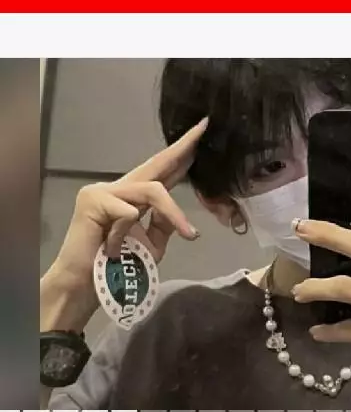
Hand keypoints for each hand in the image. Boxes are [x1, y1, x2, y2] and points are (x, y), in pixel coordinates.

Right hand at [41, 118, 207, 331]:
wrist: (86, 286)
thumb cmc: (118, 267)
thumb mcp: (152, 245)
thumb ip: (164, 224)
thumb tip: (178, 212)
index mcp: (134, 198)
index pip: (162, 173)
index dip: (181, 155)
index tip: (201, 135)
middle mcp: (120, 188)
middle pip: (156, 164)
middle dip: (181, 147)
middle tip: (203, 126)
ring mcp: (104, 191)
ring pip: (152, 191)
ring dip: (174, 213)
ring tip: (189, 235)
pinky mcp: (92, 199)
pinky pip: (128, 212)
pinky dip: (128, 233)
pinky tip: (114, 247)